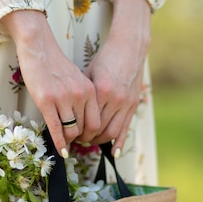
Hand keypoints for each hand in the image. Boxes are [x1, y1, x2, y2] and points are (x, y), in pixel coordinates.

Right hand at [0, 10, 100, 156]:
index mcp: (90, 90)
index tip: (85, 138)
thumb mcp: (77, 80)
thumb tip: (83, 121)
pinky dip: (59, 142)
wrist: (39, 47)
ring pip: (71, 131)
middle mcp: (80, 95)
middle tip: (74, 144)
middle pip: (85, 129)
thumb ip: (83, 98)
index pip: (97, 122)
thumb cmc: (56, 65)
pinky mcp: (46, 101)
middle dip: (80, 140)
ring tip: (65, 144)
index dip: (92, 134)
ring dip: (68, 141)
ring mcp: (63, 98)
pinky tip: (60, 150)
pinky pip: (55, 128)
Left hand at [82, 0, 151, 156]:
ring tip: (90, 141)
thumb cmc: (105, 59)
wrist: (129, 48)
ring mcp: (126, 103)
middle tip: (77, 140)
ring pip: (112, 132)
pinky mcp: (134, 104)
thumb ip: (82, 94)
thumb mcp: (89, 74)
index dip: (76, 131)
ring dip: (100, 140)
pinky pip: (126, 128)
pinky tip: (114, 153)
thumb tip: (68, 113)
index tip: (68, 134)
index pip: (87, 120)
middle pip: (99, 129)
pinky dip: (120, 142)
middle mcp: (115, 99)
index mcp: (101, 90)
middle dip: (86, 138)